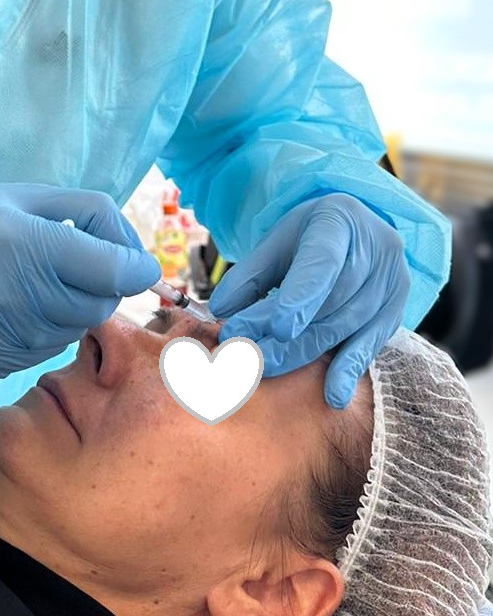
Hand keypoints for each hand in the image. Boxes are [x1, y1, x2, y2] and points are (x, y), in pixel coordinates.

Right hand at [0, 183, 160, 378]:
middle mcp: (11, 292)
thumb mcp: (24, 196)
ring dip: (69, 310)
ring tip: (34, 284)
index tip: (139, 264)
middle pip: (98, 306)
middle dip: (100, 286)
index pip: (112, 270)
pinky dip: (42, 332)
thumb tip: (140, 257)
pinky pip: (42, 353)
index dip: (137, 267)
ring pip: (73, 332)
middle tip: (76, 266)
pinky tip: (13, 308)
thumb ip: (91, 215)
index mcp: (22, 240)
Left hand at [208, 193, 410, 407]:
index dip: (301, 297)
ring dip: (303, 353)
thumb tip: (220, 311)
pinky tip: (333, 394)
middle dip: (287, 335)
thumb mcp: (276, 241)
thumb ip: (250, 275)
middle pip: (330, 302)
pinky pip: (371, 344)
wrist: (355, 230)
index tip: (277, 329)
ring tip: (263, 366)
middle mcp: (375, 249)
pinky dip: (348, 369)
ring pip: (345, 326)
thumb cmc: (308, 236)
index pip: (322, 263)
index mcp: (339, 220)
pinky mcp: (396, 310)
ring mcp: (391, 281)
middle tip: (247, 355)